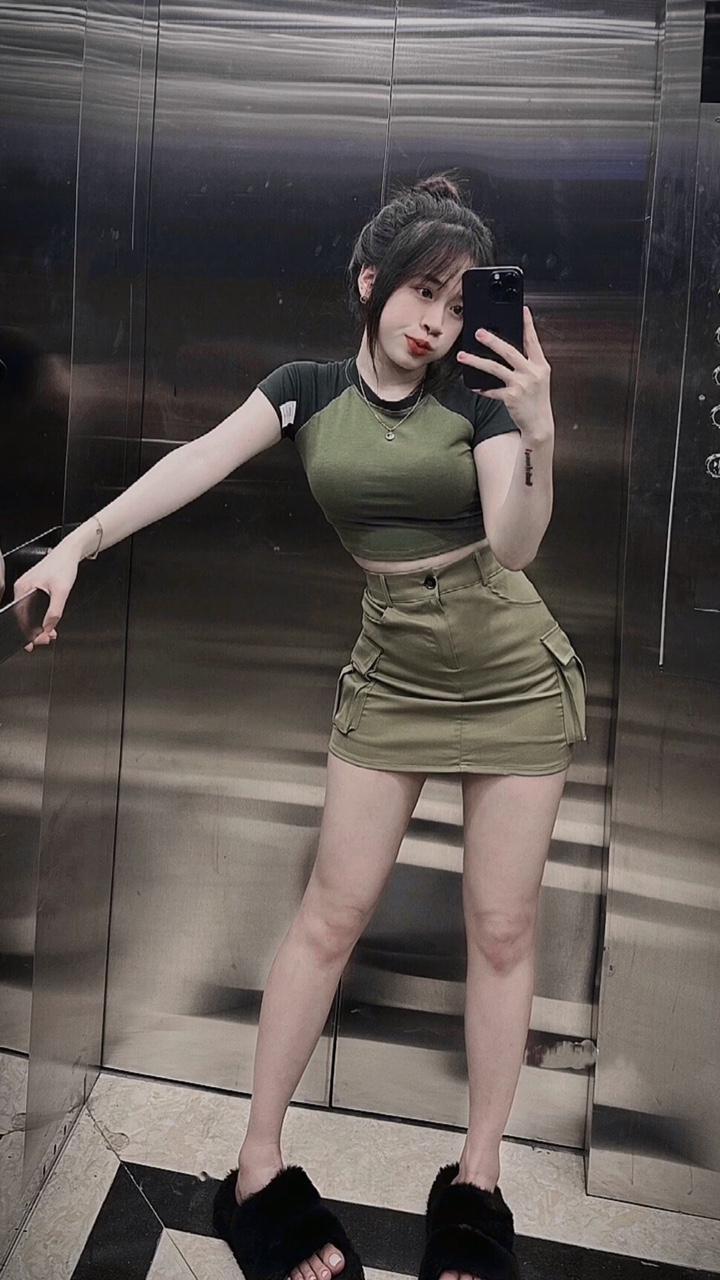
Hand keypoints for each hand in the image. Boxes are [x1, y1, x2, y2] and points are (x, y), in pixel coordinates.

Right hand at [13, 547, 79, 651]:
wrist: (70, 552)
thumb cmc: (63, 565)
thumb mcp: (61, 591)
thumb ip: (54, 611)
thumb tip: (49, 627)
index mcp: (22, 589)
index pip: (20, 617)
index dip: (27, 633)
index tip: (33, 643)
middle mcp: (22, 589)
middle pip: (24, 617)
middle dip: (35, 631)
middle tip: (47, 639)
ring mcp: (28, 588)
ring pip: (30, 613)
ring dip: (40, 625)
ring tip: (50, 634)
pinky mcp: (36, 588)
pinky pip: (35, 608)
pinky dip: (42, 617)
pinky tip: (50, 624)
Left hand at [457, 306, 552, 438]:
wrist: (539, 425)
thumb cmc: (536, 401)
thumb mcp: (537, 379)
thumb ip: (526, 364)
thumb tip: (506, 350)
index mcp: (541, 365)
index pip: (533, 340)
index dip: (528, 324)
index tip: (523, 310)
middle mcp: (532, 373)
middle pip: (509, 351)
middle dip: (492, 340)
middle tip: (478, 332)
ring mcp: (522, 384)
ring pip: (495, 368)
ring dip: (476, 361)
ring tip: (462, 356)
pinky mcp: (511, 397)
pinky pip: (492, 390)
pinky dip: (482, 388)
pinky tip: (473, 385)